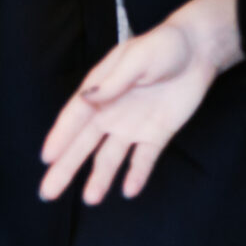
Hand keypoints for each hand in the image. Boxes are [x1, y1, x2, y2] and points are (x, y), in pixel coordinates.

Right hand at [38, 13, 225, 203]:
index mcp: (99, 90)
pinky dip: (137, 174)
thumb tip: (86, 98)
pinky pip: (144, 159)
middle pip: (83, 144)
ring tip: (89, 199)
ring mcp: (132, 126)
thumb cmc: (162, 46)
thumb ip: (113, 82)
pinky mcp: (157, 134)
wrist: (198, 51)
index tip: (47, 158)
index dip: (59, 138)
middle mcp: (110, 112)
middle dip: (65, 168)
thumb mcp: (136, 59)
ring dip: (99, 177)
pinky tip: (128, 191)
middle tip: (47, 192)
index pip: (74, 119)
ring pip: (109, 157)